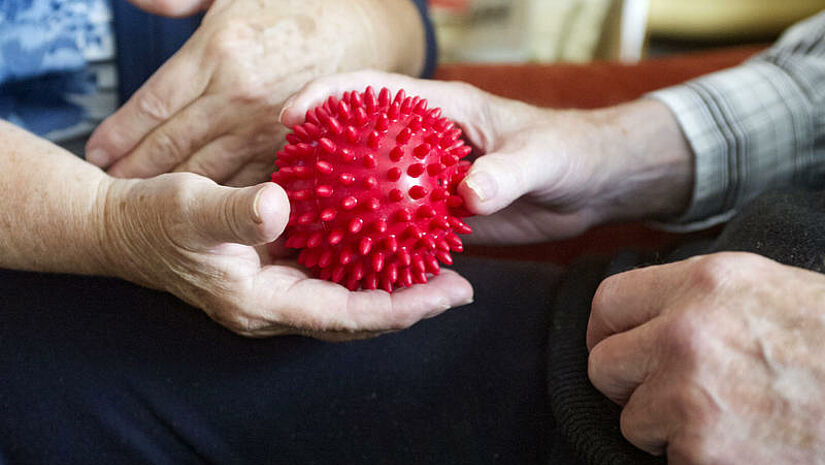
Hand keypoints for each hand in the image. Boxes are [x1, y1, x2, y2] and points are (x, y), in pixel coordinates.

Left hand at [86, 0, 424, 186]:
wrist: (366, 27)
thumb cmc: (298, 4)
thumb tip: (142, 5)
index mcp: (216, 53)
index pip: (151, 106)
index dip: (118, 135)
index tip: (96, 155)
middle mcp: (236, 96)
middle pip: (171, 147)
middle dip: (134, 172)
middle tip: (110, 191)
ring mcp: (266, 127)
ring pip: (206, 172)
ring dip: (171, 191)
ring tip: (145, 206)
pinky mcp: (293, 147)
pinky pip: (248, 182)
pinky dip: (222, 198)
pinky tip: (203, 210)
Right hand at [101, 173, 472, 339]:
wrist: (121, 227)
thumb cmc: (153, 219)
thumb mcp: (188, 207)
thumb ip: (234, 211)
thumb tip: (281, 206)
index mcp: (262, 303)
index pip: (346, 315)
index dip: (400, 309)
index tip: (446, 294)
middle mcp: (276, 307)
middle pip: (359, 318)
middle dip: (411, 306)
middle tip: (461, 286)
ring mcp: (277, 293)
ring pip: (350, 301)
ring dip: (395, 290)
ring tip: (442, 269)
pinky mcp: (276, 273)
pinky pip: (333, 276)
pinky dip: (366, 265)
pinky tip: (392, 242)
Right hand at [281, 70, 693, 244]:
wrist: (591, 185)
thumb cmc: (571, 154)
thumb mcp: (544, 158)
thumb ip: (508, 172)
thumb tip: (469, 194)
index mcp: (444, 110)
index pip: (377, 90)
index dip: (331, 95)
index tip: (293, 116)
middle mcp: (428, 142)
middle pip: (360, 139)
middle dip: (318, 151)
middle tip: (279, 177)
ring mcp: (430, 178)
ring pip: (373, 185)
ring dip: (342, 201)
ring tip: (300, 225)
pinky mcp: (442, 211)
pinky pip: (401, 223)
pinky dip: (379, 237)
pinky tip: (356, 263)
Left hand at [587, 252, 824, 463]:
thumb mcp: (768, 291)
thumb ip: (698, 298)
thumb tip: (649, 314)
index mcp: (705, 284)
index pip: (608, 302)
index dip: (608, 331)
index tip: (617, 347)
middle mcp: (686, 334)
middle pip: (605, 366)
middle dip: (631, 384)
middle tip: (668, 391)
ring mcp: (689, 396)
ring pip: (633, 420)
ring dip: (665, 427)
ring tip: (724, 419)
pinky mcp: (701, 453)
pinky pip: (668, 459)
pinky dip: (695, 460)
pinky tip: (742, 445)